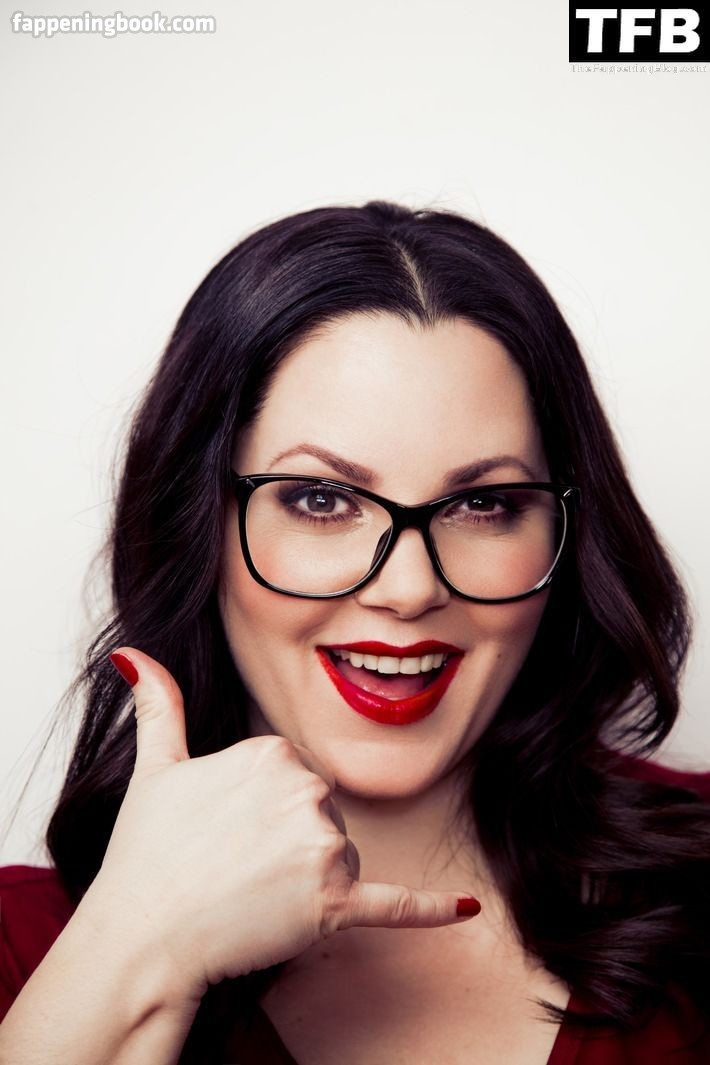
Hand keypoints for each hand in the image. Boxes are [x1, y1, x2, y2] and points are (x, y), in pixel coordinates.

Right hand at [94, 647, 480, 1003]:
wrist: (143, 936)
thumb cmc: (145, 854)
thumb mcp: (155, 767)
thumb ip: (159, 705)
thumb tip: (133, 655)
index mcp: (274, 752)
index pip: (295, 778)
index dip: (263, 811)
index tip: (226, 829)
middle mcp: (308, 791)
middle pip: (323, 815)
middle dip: (290, 842)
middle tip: (237, 864)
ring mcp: (325, 849)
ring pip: (342, 858)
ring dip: (310, 880)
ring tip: (254, 892)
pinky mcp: (336, 904)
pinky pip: (396, 904)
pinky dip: (432, 910)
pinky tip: (465, 907)